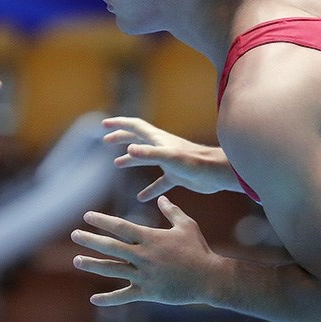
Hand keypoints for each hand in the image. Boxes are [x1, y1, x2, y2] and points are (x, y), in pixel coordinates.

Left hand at [71, 196, 220, 305]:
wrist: (209, 278)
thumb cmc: (198, 249)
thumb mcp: (186, 225)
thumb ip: (171, 211)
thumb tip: (162, 198)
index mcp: (150, 238)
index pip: (120, 226)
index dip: (102, 221)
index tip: (87, 216)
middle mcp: (143, 255)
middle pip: (111, 246)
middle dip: (90, 240)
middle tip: (74, 234)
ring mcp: (144, 275)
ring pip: (112, 269)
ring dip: (93, 264)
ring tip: (76, 260)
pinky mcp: (147, 292)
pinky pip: (124, 296)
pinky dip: (108, 299)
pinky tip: (94, 299)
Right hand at [104, 117, 237, 199]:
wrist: (216, 174)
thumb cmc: (194, 163)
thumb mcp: (168, 157)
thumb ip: (149, 154)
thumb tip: (128, 150)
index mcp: (158, 139)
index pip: (134, 126)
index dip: (119, 123)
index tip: (104, 124)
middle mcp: (162, 147)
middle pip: (138, 139)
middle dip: (121, 138)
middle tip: (106, 141)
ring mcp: (169, 161)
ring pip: (146, 158)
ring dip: (131, 160)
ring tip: (117, 165)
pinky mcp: (176, 176)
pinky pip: (159, 182)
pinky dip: (150, 188)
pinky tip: (142, 198)